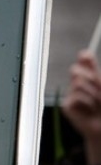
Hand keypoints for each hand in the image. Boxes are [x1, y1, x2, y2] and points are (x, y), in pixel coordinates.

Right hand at [61, 49, 100, 164]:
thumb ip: (95, 74)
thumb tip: (84, 53)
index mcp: (90, 79)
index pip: (84, 64)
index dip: (84, 59)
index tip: (85, 55)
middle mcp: (78, 85)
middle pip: (75, 70)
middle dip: (89, 78)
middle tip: (99, 88)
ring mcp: (72, 96)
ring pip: (77, 84)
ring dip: (92, 94)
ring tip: (97, 104)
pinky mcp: (67, 107)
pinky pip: (76, 97)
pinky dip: (87, 103)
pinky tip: (90, 111)